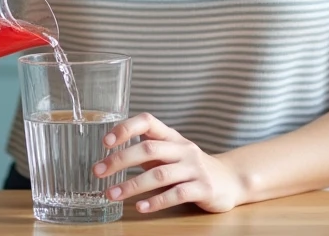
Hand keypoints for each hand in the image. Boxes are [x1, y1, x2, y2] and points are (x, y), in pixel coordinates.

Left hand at [94, 113, 244, 213]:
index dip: (126, 128)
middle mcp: (183, 149)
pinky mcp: (203, 188)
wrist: (231, 180)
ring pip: (160, 174)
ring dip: (132, 185)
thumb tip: (111, 153)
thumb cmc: (191, 167)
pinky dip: (156, 201)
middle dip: (120, 160)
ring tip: (112, 194)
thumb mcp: (171, 153)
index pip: (148, 121)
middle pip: (149, 149)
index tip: (105, 141)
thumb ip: (147, 150)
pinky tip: (141, 207)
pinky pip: (177, 194)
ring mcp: (194, 168)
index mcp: (172, 136)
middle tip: (98, 171)